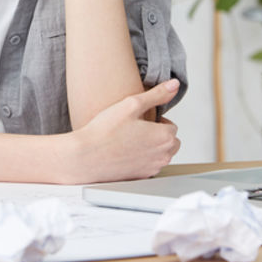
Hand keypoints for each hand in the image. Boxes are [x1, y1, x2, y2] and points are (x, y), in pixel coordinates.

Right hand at [66, 79, 181, 182]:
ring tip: (128, 139)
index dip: (156, 120)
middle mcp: (163, 155)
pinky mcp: (142, 177)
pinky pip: (149, 166)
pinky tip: (125, 152)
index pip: (171, 126)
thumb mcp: (131, 104)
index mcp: (165, 136)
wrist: (87, 156)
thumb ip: (156, 94)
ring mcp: (153, 168)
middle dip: (158, 134)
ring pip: (161, 155)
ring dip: (152, 147)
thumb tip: (174, 85)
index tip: (139, 119)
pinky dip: (142, 160)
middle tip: (135, 128)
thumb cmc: (105, 131)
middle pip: (170, 142)